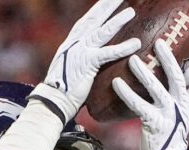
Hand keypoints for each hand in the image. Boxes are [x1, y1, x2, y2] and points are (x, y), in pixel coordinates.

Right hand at [31, 0, 140, 122]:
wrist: (53, 101)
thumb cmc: (62, 89)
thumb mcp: (70, 68)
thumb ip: (80, 58)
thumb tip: (91, 56)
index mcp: (71, 43)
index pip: (86, 21)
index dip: (97, 10)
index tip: (107, 1)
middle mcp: (75, 43)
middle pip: (94, 19)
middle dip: (107, 6)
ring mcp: (80, 51)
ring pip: (102, 32)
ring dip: (117, 20)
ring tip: (132, 12)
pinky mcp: (87, 63)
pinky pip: (108, 53)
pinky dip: (122, 48)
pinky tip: (135, 43)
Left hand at [112, 39, 188, 149]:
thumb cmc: (171, 135)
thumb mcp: (183, 115)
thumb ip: (187, 96)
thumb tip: (187, 74)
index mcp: (188, 103)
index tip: (186, 66)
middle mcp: (180, 106)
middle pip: (176, 78)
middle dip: (168, 59)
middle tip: (159, 43)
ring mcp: (168, 114)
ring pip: (156, 87)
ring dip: (143, 72)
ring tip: (132, 59)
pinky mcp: (153, 123)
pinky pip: (138, 104)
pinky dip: (126, 92)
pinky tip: (116, 83)